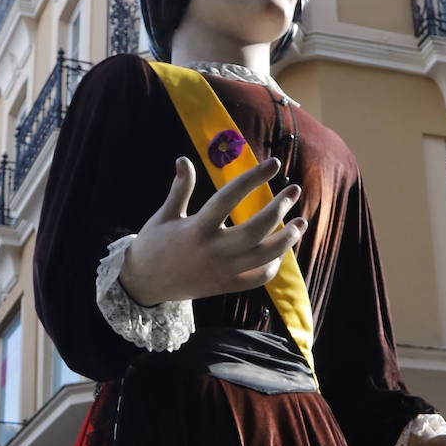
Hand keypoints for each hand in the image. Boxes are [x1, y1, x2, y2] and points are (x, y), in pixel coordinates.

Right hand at [120, 156, 306, 305]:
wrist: (145, 283)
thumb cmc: (154, 244)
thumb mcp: (164, 215)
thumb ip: (180, 189)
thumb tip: (183, 160)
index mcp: (197, 228)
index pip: (229, 197)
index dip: (253, 178)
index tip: (273, 163)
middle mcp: (213, 250)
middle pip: (256, 229)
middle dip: (279, 208)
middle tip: (293, 191)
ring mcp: (222, 271)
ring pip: (264, 256)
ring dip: (287, 239)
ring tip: (300, 222)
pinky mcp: (226, 285)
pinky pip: (257, 278)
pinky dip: (273, 264)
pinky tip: (279, 250)